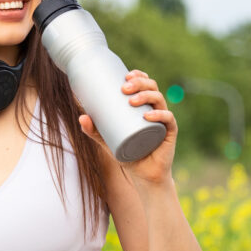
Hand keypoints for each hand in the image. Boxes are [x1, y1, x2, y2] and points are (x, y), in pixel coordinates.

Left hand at [78, 69, 177, 184]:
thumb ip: (93, 131)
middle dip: (139, 83)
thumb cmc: (127, 154)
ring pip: (160, 100)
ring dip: (146, 96)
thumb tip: (81, 117)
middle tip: (124, 88)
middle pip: (152, 88)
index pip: (145, 85)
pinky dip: (159, 115)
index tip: (126, 75)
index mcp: (144, 107)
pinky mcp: (169, 133)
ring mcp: (163, 121)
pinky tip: (148, 115)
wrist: (144, 176)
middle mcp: (156, 110)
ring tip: (132, 100)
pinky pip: (168, 120)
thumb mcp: (107, 141)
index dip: (139, 76)